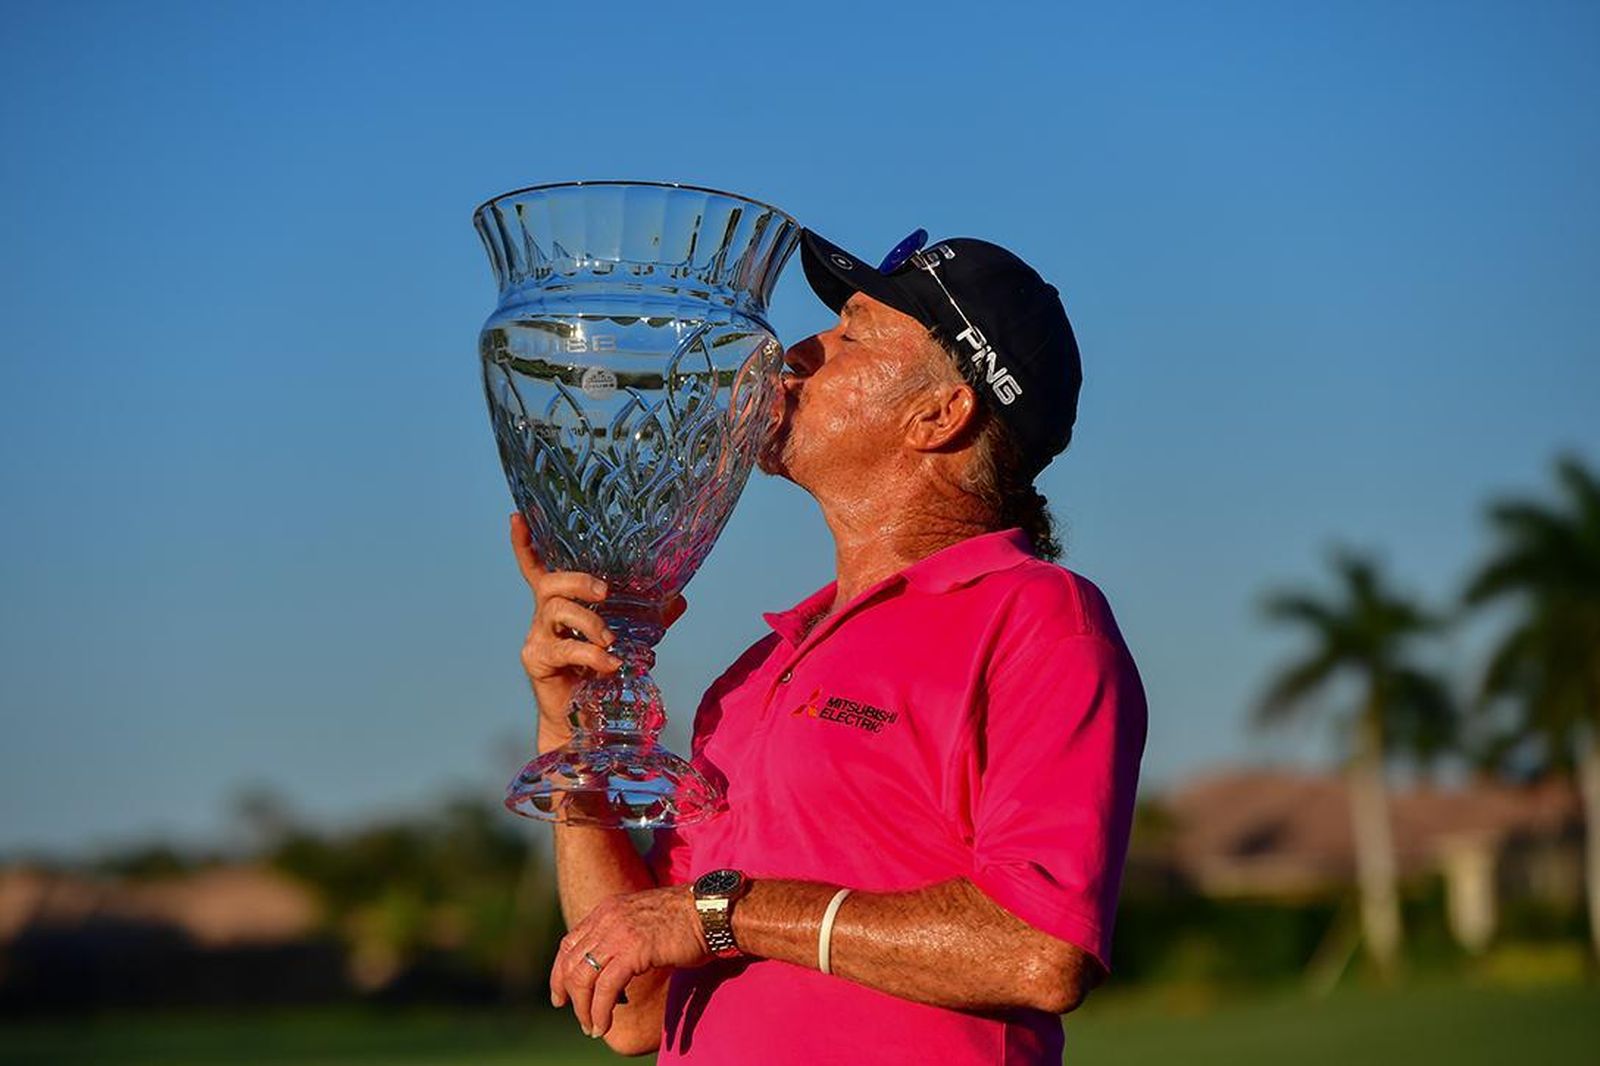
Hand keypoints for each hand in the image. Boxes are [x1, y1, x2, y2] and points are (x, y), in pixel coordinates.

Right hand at [509, 513, 685, 737]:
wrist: (585, 717)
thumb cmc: (600, 670)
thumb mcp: (630, 637)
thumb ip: (650, 617)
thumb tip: (679, 599)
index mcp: (560, 603)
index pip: (537, 568)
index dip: (525, 544)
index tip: (517, 516)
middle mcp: (544, 615)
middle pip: (549, 583)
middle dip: (578, 581)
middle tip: (604, 592)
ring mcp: (537, 637)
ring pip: (557, 611)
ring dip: (589, 622)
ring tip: (610, 640)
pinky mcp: (537, 660)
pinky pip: (564, 648)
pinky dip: (591, 655)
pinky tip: (611, 664)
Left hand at [551, 884, 711, 1037]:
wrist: (711, 911)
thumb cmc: (689, 920)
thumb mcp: (646, 923)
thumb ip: (627, 936)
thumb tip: (617, 964)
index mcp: (608, 910)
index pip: (570, 943)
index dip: (560, 972)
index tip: (561, 995)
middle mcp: (608, 918)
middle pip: (572, 962)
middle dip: (568, 994)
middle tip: (578, 1017)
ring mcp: (618, 933)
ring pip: (583, 977)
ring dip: (584, 1008)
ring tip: (593, 1027)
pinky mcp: (633, 950)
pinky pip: (605, 988)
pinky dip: (600, 1011)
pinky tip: (604, 1025)